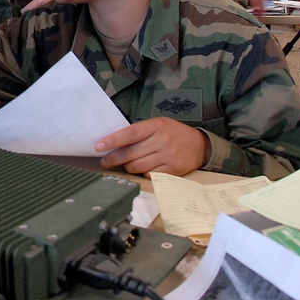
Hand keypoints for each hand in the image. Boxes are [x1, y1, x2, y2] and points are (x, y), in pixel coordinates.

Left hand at [95, 117, 209, 176]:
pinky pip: (149, 174)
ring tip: (127, 163)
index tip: (98, 146)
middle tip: (104, 161)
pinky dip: (143, 172)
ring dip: (128, 166)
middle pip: (131, 153)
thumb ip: (140, 132)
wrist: (200, 145)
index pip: (130, 134)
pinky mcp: (173, 170)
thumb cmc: (174, 133)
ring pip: (137, 166)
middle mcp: (162, 140)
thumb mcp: (158, 125)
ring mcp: (168, 156)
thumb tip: (114, 142)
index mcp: (157, 125)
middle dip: (113, 158)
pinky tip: (144, 167)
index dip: (112, 140)